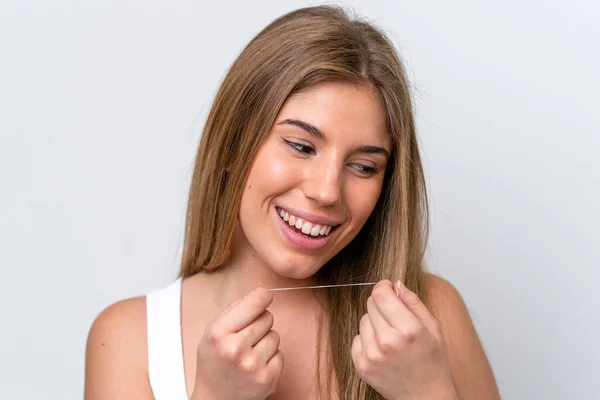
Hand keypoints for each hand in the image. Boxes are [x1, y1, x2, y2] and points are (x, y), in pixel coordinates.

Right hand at [191, 287, 283, 399]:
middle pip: (267, 317)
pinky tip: (256, 365)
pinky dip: (271, 357)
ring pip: (275, 335)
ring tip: (250, 352)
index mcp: (219, 333)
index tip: (264, 296)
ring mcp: (253, 366)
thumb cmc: (215, 360)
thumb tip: (262, 294)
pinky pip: (280, 354)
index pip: (254, 302)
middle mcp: (235, 349)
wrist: (214, 399)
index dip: (262, 296)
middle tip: (246, 336)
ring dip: (266, 340)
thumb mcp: (213, 331)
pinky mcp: (267, 379)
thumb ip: (234, 310)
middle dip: (260, 322)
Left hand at [351, 280, 456, 399]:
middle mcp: (387, 342)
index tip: (388, 289)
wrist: (425, 398)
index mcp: (408, 330)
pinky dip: (367, 339)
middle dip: (382, 305)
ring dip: (375, 323)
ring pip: (363, 320)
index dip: (383, 287)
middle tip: (396, 318)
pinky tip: (383, 349)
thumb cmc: (432, 362)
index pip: (380, 294)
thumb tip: (395, 283)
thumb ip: (413, 302)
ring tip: (391, 336)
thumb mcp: (433, 328)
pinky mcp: (361, 366)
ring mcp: (371, 355)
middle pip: (371, 304)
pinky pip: (357, 338)